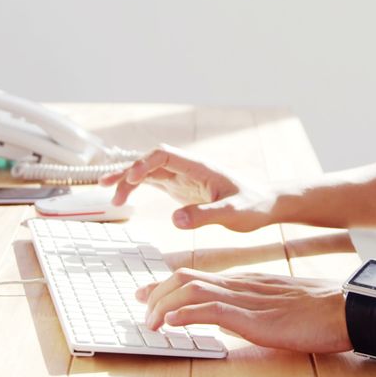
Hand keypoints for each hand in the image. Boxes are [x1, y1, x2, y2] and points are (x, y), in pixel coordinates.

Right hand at [100, 144, 277, 231]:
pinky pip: (154, 182)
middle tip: (108, 189)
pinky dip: (137, 187)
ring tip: (109, 194)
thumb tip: (173, 221)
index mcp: (199, 167)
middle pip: (150, 160)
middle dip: (128, 171)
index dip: (144, 164)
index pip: (164, 155)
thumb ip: (204, 216)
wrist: (266, 204)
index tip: (131, 179)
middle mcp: (188, 168)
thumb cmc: (254, 206)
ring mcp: (183, 177)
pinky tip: (124, 196)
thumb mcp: (232, 214)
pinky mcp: (182, 188)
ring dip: (128, 179)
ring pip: (149, 171)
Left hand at [136, 268, 350, 353]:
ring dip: (164, 304)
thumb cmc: (319, 310)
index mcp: (245, 281)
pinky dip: (187, 314)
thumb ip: (250, 309)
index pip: (196, 275)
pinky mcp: (253, 316)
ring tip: (152, 321)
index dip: (166, 285)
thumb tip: (225, 320)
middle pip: (186, 277)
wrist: (346, 307)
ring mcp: (246, 298)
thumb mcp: (276, 306)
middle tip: (141, 308)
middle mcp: (240, 284)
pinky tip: (172, 322)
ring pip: (192, 289)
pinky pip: (212, 309)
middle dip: (157, 292)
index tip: (147, 295)